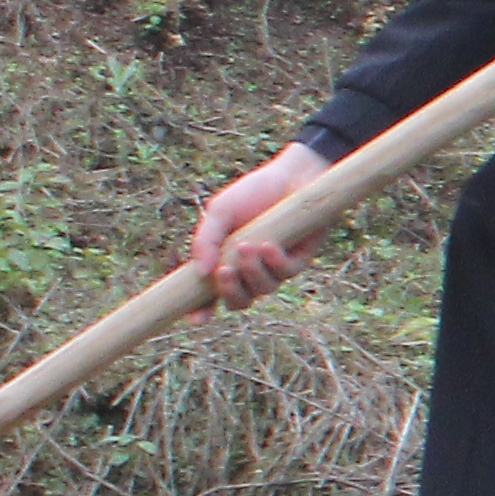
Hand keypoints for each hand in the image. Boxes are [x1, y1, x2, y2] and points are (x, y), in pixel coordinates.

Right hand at [189, 144, 325, 309]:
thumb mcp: (219, 213)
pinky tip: (267, 245)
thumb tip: (198, 273)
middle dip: (229, 292)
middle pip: (239, 302)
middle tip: (224, 271)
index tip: (196, 319)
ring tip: (247, 245)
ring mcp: (273, 268)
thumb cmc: (251, 195)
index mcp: (223, 263)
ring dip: (252, 272)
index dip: (201, 311)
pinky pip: (286, 273)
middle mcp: (248, 271)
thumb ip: (205, 241)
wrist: (289, 176)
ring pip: (263, 290)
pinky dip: (274, 262)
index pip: (209, 296)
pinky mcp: (298, 260)